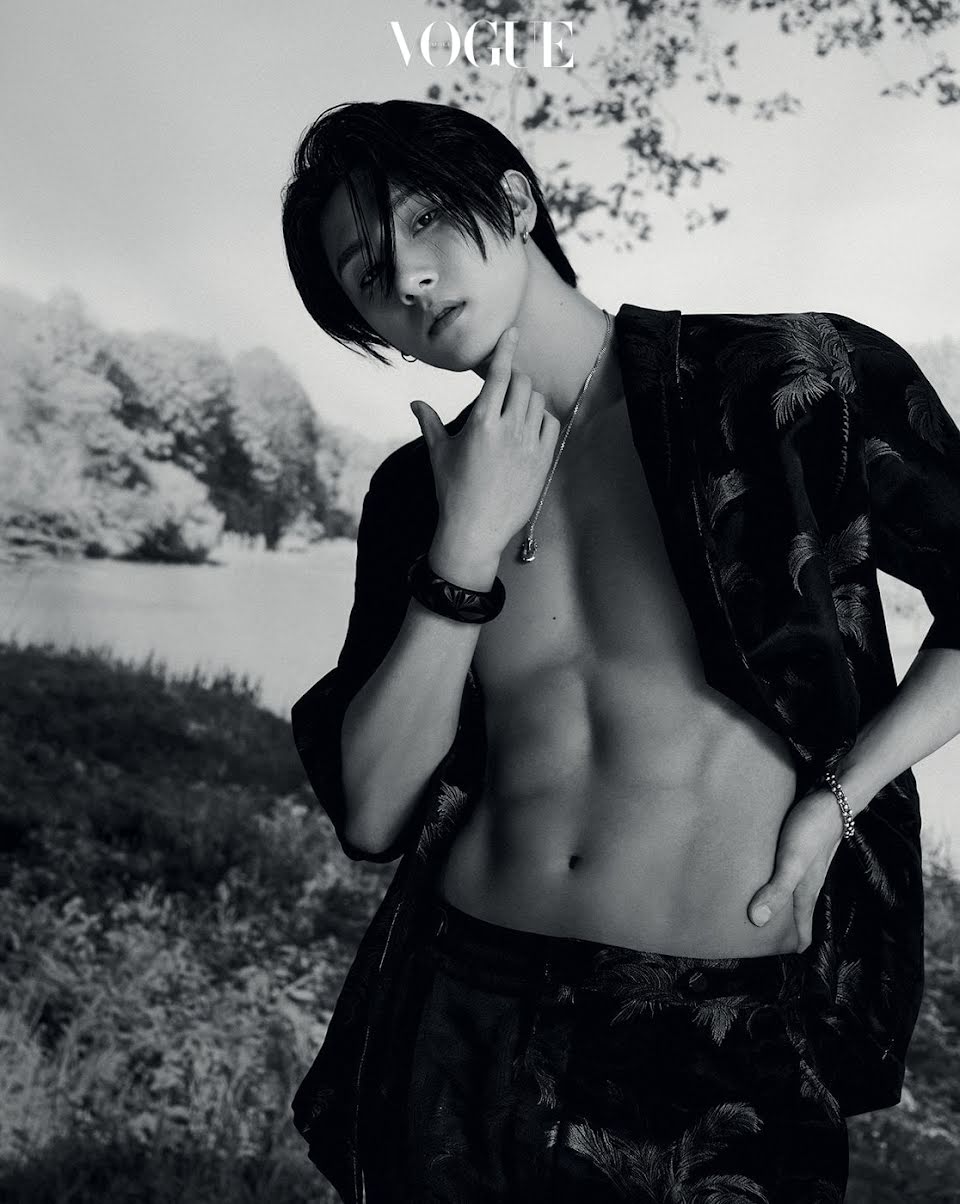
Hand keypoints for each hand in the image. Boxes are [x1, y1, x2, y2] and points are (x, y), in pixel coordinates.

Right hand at [410, 326, 560, 556]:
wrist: (476, 530)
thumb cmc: (452, 491)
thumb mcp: (439, 454)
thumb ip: (429, 422)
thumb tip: (415, 403)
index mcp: (481, 423)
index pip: (498, 375)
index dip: (506, 349)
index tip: (512, 332)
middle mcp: (509, 429)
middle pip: (522, 383)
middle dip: (514, 378)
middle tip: (505, 386)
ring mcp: (529, 445)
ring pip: (538, 401)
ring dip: (528, 397)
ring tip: (515, 408)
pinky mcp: (543, 460)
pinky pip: (551, 424)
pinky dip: (542, 417)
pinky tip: (530, 425)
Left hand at [747, 787, 845, 952]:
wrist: (832, 796)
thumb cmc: (812, 829)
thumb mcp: (792, 861)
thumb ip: (776, 890)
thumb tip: (756, 921)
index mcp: (805, 893)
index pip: (802, 934)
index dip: (790, 950)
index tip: (769, 963)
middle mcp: (806, 884)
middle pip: (794, 918)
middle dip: (778, 933)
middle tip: (751, 942)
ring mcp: (803, 867)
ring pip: (788, 896)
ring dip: (773, 907)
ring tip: (748, 913)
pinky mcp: (796, 850)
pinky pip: (782, 875)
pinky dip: (770, 884)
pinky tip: (754, 877)